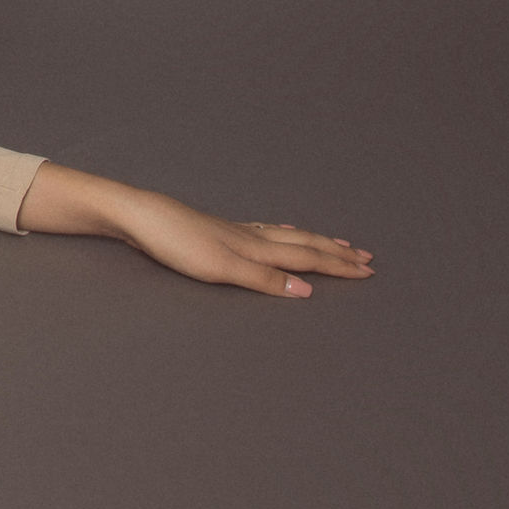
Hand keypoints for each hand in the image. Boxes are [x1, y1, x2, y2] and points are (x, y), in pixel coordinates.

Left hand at [105, 189, 374, 298]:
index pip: (307, 258)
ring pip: (288, 236)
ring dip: (316, 241)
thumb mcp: (220, 269)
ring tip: (337, 242)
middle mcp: (251, 237)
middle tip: (367, 258)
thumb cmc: (175, 244)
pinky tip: (280, 231)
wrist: (140, 216)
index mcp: (256, 248)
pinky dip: (284, 233)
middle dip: (336, 253)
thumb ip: (263, 280)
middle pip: (304, 244)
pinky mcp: (218, 229)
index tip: (368, 271)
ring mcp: (235, 231)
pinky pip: (265, 230)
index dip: (338, 266)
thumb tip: (306, 292)